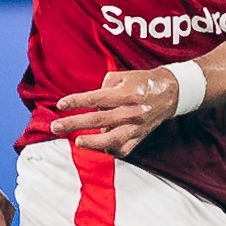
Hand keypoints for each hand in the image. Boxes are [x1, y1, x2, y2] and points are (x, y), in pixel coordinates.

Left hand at [49, 67, 180, 156]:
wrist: (170, 93)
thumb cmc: (142, 82)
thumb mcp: (123, 75)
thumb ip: (104, 86)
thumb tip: (89, 101)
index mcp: (125, 94)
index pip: (95, 99)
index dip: (76, 102)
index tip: (60, 105)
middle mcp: (131, 112)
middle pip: (98, 120)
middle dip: (74, 124)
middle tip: (55, 127)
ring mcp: (136, 127)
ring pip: (111, 140)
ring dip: (92, 143)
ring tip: (77, 141)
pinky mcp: (139, 137)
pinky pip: (122, 150)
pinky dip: (109, 150)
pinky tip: (99, 145)